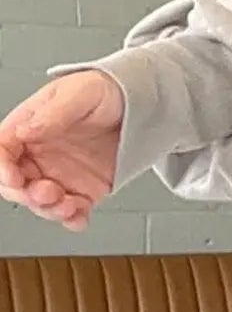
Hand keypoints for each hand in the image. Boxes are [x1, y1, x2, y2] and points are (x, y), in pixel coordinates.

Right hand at [0, 72, 126, 232]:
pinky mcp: (83, 191)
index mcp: (28, 128)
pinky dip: (73, 220)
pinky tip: (79, 217)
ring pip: (41, 202)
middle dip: (26, 194)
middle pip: (16, 183)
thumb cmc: (103, 92)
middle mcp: (39, 155)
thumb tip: (25, 130)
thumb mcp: (77, 94)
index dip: (2, 167)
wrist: (138, 106)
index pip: (2, 150)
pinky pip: (72, 212)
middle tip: (46, 192)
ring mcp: (60, 175)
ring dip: (49, 210)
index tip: (14, 178)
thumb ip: (51, 114)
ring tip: (67, 205)